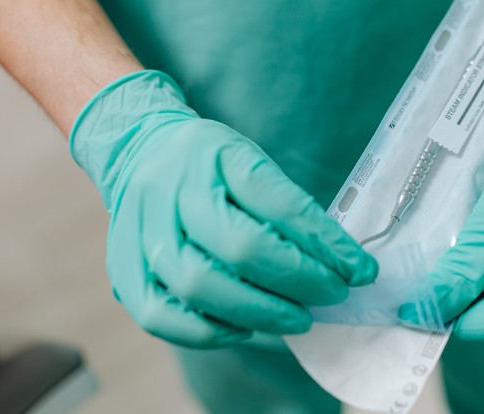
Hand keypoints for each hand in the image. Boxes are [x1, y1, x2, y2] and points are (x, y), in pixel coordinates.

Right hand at [71, 71, 377, 347]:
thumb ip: (289, 209)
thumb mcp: (252, 163)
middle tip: (331, 295)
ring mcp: (142, 230)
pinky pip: (162, 316)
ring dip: (260, 312)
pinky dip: (208, 332)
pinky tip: (243, 328)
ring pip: (199, 286)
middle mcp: (173, 190)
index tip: (360, 270)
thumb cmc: (209, 165)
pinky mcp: (123, 268)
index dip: (325, 244)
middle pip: (239, 248)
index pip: (279, 204)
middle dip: (297, 281)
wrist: (140, 151)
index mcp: (215, 155)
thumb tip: (340, 264)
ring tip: (297, 318)